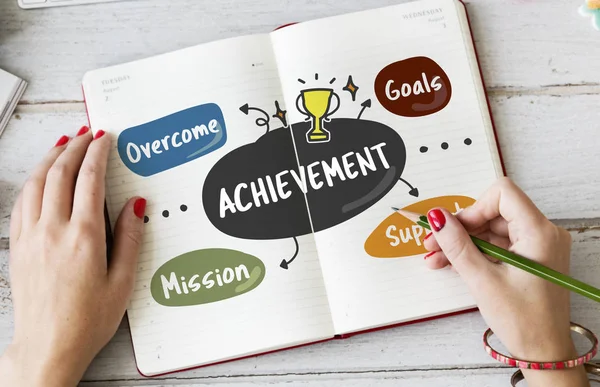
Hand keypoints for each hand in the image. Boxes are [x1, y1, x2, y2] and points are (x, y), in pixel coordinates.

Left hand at [0, 127, 145, 386]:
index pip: (89, 179)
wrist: (48, 346)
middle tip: (87, 133)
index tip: (104, 138)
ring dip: (51, 158)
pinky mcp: (18, 247)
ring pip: (37, 182)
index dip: (98, 153)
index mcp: (84, 237)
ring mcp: (31, 237)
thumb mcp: (123, 282)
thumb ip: (130, 238)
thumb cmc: (87, 320)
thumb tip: (135, 205)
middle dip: (75, 147)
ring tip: (64, 144)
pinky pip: (22, 201)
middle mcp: (53, 230)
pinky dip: (33, 181)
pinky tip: (40, 177)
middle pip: (60, 173)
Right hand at [423, 177, 588, 386]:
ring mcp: (537, 246)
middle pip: (493, 212)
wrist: (544, 352)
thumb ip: (457, 245)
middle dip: (461, 227)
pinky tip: (452, 262)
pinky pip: (498, 244)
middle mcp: (543, 233)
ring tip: (437, 257)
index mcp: (539, 233)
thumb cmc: (524, 321)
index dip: (473, 208)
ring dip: (463, 242)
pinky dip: (476, 252)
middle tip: (433, 242)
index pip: (502, 194)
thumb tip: (438, 218)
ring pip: (492, 229)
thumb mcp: (482, 280)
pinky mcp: (530, 257)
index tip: (453, 228)